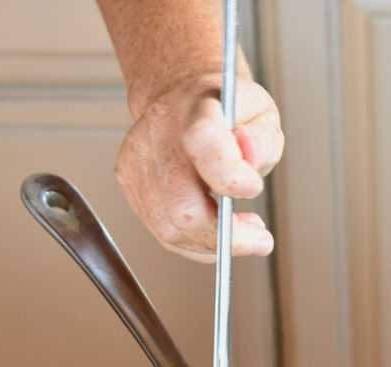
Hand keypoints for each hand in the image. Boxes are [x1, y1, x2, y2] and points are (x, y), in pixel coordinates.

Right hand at [115, 73, 283, 261]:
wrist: (183, 100)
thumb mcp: (261, 113)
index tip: (253, 188)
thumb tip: (249, 157)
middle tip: (258, 237)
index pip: (203, 143)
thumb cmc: (226, 111)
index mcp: (195, 108)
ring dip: (212, 243)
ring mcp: (138, 160)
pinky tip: (214, 230)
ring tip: (240, 231)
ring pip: (171, 228)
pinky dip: (195, 242)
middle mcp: (158, 133)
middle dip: (225, 235)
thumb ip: (261, 138)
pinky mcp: (128, 182)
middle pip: (182, 205)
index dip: (231, 176)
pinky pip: (163, 231)